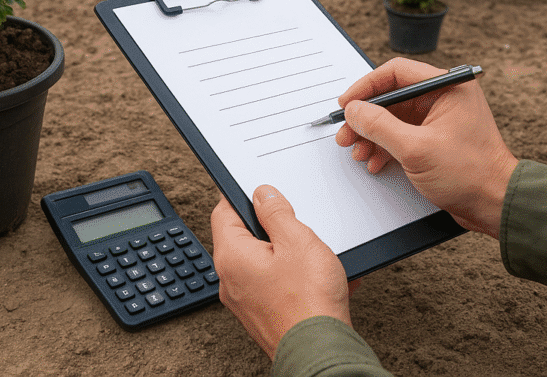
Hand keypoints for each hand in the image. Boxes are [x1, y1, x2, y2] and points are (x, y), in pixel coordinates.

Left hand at [210, 185, 356, 358]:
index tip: (258, 190)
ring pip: (262, 262)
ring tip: (313, 255)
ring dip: (287, 253)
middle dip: (270, 227)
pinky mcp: (263, 316)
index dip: (241, 196)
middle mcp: (230, 280)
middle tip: (294, 224)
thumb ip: (276, 212)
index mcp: (231, 256)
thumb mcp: (296, 240)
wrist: (322, 357)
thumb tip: (262, 194)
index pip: (223, 212)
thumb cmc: (309, 302)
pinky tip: (321, 277)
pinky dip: (295, 277)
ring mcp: (245, 301)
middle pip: (243, 237)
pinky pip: (275, 285)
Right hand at [335, 57, 518, 239]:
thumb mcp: (416, 148)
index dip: (366, 86)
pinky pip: (399, 134)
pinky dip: (383, 146)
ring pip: (391, 118)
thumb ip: (379, 125)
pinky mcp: (433, 138)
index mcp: (447, 88)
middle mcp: (443, 98)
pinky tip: (374, 160)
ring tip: (357, 150)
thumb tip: (353, 110)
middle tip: (347, 130)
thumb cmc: (471, 175)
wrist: (495, 206)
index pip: (396, 73)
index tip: (348, 102)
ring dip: (371, 134)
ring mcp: (438, 119)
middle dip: (365, 117)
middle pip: (390, 97)